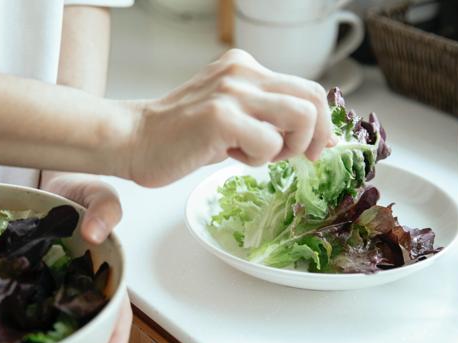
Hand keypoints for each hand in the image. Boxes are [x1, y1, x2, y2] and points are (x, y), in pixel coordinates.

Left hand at [41, 173, 132, 342]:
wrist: (44, 182)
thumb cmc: (77, 188)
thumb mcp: (96, 192)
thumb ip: (104, 207)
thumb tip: (95, 234)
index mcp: (104, 272)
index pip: (116, 311)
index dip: (114, 337)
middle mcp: (79, 286)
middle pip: (89, 330)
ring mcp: (53, 289)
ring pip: (60, 329)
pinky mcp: (28, 286)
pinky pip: (29, 313)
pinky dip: (28, 334)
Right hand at [124, 49, 333, 186]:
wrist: (135, 139)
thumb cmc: (180, 135)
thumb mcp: (229, 114)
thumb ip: (263, 116)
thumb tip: (308, 136)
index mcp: (245, 67)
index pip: (306, 88)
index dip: (322, 122)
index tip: (317, 147)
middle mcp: (242, 72)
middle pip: (312, 98)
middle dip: (316, 136)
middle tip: (302, 157)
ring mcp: (231, 92)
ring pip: (301, 117)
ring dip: (290, 147)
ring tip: (259, 155)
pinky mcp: (220, 117)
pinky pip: (268, 143)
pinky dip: (258, 160)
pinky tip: (231, 157)